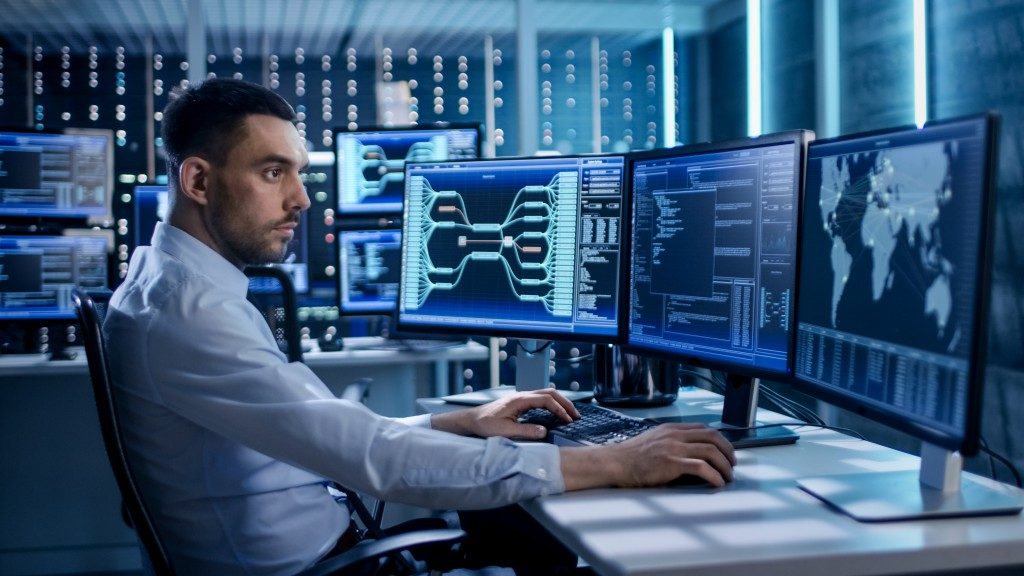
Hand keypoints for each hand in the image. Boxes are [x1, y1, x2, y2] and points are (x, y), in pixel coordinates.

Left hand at [432, 389, 580, 439]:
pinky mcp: (519, 403)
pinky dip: (552, 404)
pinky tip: (555, 414)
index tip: (568, 420)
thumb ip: (525, 431)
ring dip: (560, 402)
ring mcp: (521, 398)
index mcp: (519, 399)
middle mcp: (521, 395)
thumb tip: (544, 431)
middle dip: (565, 403)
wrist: (470, 420)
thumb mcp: (504, 431)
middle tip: (577, 415)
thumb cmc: (484, 425)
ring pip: (546, 394)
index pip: (546, 400)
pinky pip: (540, 399)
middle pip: (550, 393)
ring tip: (570, 414)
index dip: (560, 409)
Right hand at [561, 423, 735, 489]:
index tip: (726, 452)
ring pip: (711, 451)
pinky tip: (717, 483)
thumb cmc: (632, 456)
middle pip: (713, 437)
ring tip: (728, 477)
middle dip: (728, 451)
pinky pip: (701, 467)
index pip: (704, 429)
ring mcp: (674, 448)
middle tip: (732, 465)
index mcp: (672, 429)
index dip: (720, 441)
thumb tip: (690, 453)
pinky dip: (714, 476)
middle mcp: (675, 435)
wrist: (615, 462)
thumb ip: (672, 442)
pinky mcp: (672, 463)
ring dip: (724, 466)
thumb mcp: (654, 440)